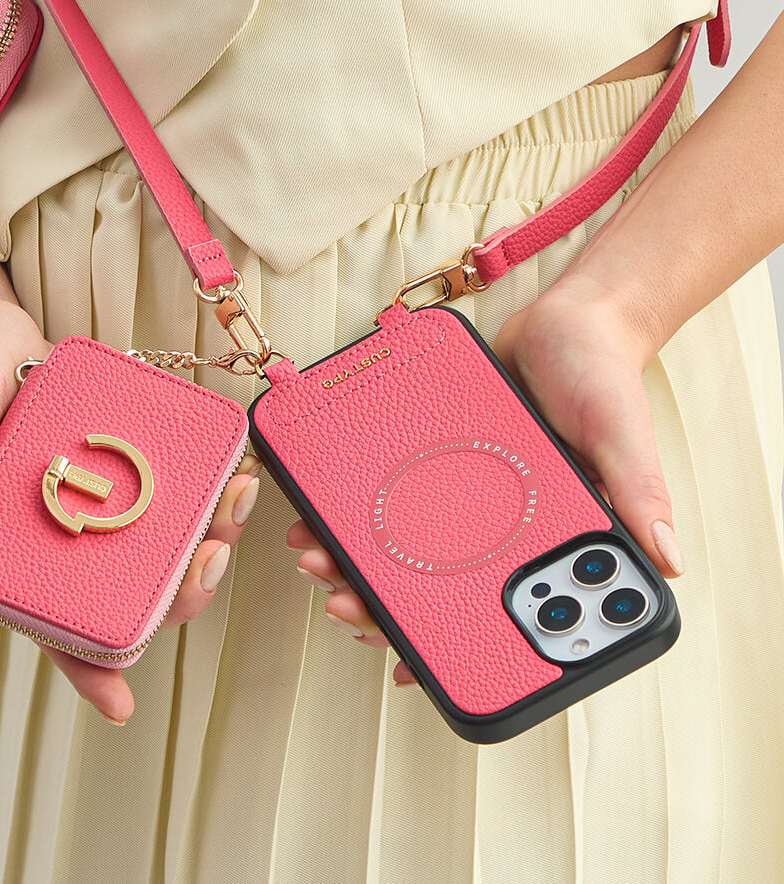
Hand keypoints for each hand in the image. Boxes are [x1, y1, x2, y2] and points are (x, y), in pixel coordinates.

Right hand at [0, 295, 261, 722]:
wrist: (0, 327)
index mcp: (17, 547)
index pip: (50, 624)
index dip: (86, 668)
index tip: (122, 706)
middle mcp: (66, 537)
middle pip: (128, 595)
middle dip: (178, 592)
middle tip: (209, 557)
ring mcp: (105, 504)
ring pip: (163, 550)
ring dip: (207, 543)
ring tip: (236, 505)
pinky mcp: (134, 467)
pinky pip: (177, 495)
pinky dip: (209, 494)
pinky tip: (235, 476)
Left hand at [287, 278, 683, 686]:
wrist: (565, 318)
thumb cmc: (603, 377)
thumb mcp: (623, 434)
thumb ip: (641, 493)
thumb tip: (666, 560)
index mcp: (557, 537)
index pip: (510, 610)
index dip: (461, 646)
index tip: (412, 666)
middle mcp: (510, 529)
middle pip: (444, 587)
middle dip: (389, 606)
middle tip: (345, 607)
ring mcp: (471, 499)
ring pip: (408, 548)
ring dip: (362, 563)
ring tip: (318, 562)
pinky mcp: (441, 460)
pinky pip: (393, 493)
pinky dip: (357, 507)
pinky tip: (324, 512)